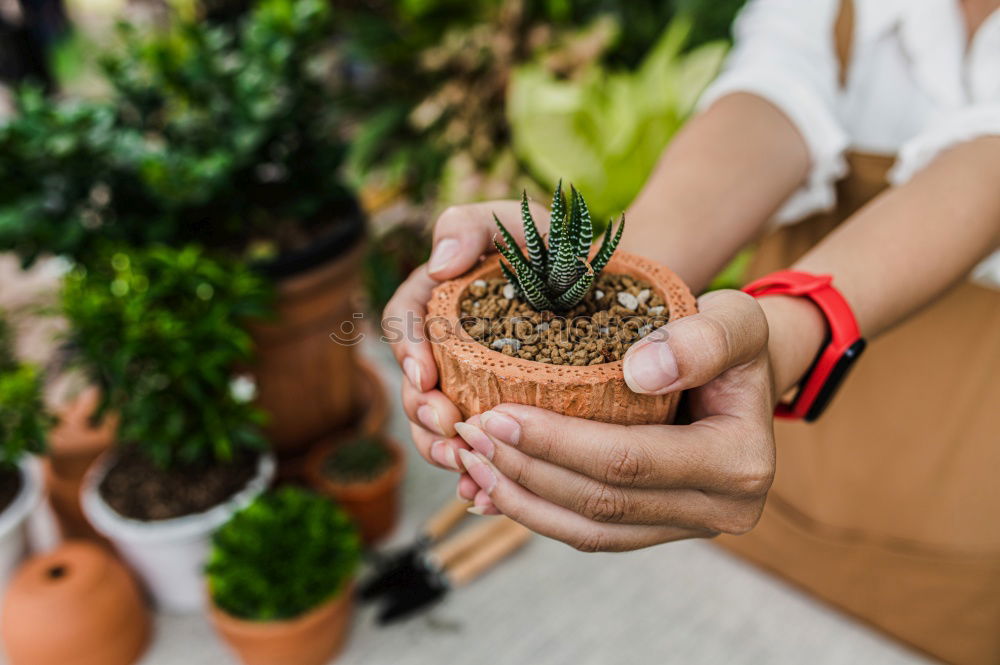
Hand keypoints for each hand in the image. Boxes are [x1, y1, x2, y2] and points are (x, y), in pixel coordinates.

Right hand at [383, 200, 549, 471]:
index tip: (424, 374)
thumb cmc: (563, 249)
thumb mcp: (520, 224)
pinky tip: (484, 495)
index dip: (405, 351)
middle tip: (447, 426)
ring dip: (442, 451)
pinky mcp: (502, 417)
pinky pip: (481, 451)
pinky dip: (478, 475)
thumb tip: (439, 265)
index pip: (404, 321)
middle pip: (415, 385)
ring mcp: (473, 386)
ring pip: (440, 426)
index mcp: (440, 300)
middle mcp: (449, 347)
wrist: (618, 288)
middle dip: (422, 412)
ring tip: (465, 467)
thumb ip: (472, 226)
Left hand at [452, 290, 777, 551]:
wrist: (743, 373)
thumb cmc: (731, 338)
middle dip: (525, 471)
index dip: (556, 444)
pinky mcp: (659, 530)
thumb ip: (702, 340)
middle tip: (466, 436)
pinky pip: (591, 534)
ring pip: (589, 530)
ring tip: (469, 463)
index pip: (629, 460)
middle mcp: (721, 510)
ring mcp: (689, 528)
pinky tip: (492, 488)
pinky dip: (538, 513)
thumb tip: (641, 373)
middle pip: (602, 502)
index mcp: (739, 462)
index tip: (496, 414)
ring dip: (520, 500)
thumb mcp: (733, 317)